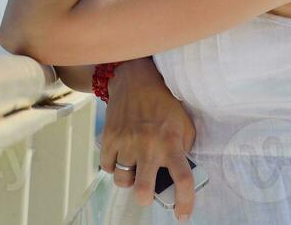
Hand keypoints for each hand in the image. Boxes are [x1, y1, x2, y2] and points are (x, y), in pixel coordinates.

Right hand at [96, 58, 197, 220]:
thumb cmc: (164, 103)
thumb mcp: (184, 124)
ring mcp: (126, 142)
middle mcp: (148, 145)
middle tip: (147, 192)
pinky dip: (113, 166)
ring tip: (134, 166)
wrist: (136, 79)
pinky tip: (121, 155)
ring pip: (122, 181)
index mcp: (171, 142)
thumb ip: (183, 150)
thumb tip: (177, 176)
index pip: (183, 179)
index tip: (182, 215)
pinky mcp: (109, 137)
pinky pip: (106, 167)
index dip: (184, 202)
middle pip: (143, 190)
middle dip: (145, 198)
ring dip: (128, 179)